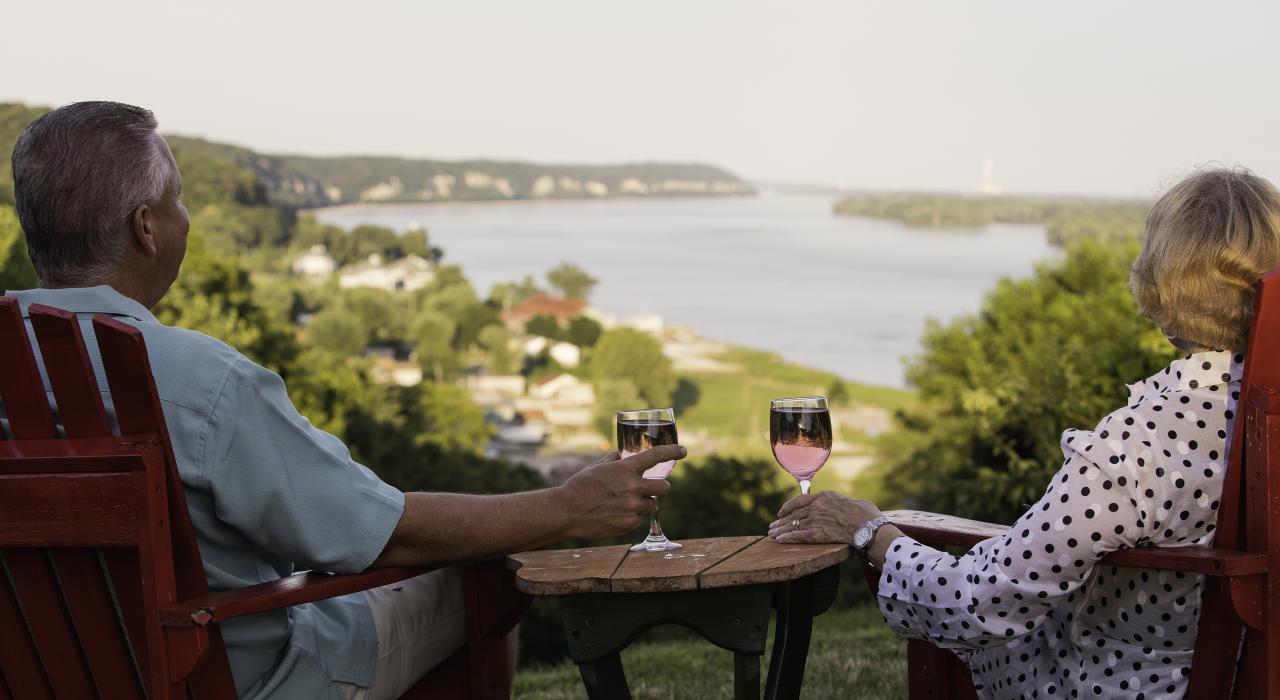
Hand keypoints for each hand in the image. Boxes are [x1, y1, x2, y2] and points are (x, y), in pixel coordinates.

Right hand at [556, 445, 684, 539]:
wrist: (567, 511)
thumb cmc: (579, 486)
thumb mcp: (596, 467)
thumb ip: (614, 461)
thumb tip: (623, 456)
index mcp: (626, 469)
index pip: (657, 456)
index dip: (673, 452)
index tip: (683, 451)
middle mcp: (633, 487)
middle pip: (664, 487)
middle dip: (660, 486)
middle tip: (651, 487)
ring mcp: (632, 507)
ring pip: (652, 504)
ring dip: (644, 502)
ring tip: (625, 502)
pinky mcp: (629, 523)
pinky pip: (639, 517)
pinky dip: (632, 515)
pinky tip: (616, 513)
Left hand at [768, 490, 882, 544]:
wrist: (869, 525)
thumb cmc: (865, 514)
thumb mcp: (849, 501)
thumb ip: (838, 503)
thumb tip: (839, 507)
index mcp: (824, 496)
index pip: (799, 500)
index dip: (787, 507)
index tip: (780, 513)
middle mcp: (817, 506)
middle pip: (794, 514)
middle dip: (781, 521)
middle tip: (772, 526)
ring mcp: (817, 519)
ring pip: (793, 525)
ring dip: (780, 530)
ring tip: (772, 535)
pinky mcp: (818, 533)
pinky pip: (798, 535)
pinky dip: (787, 538)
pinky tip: (779, 540)